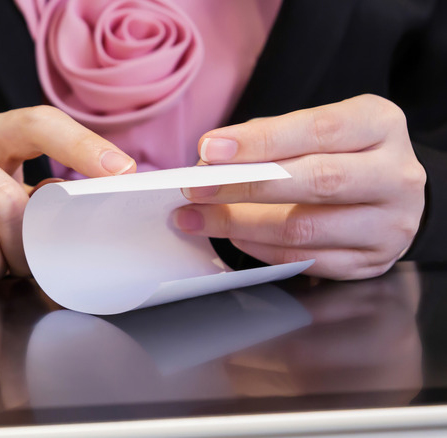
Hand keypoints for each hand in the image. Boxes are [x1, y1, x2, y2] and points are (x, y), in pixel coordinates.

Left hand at [174, 94, 425, 279]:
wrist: (390, 193)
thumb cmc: (340, 153)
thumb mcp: (316, 130)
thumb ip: (268, 138)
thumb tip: (210, 161)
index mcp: (381, 125)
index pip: (318, 129)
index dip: (260, 141)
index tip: (210, 149)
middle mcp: (396, 174)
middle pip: (316, 181)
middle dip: (244, 185)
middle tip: (196, 188)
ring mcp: (390, 223)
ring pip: (305, 228)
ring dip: (240, 224)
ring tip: (199, 217)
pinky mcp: (373, 261)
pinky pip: (306, 260)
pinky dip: (260, 249)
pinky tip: (234, 236)